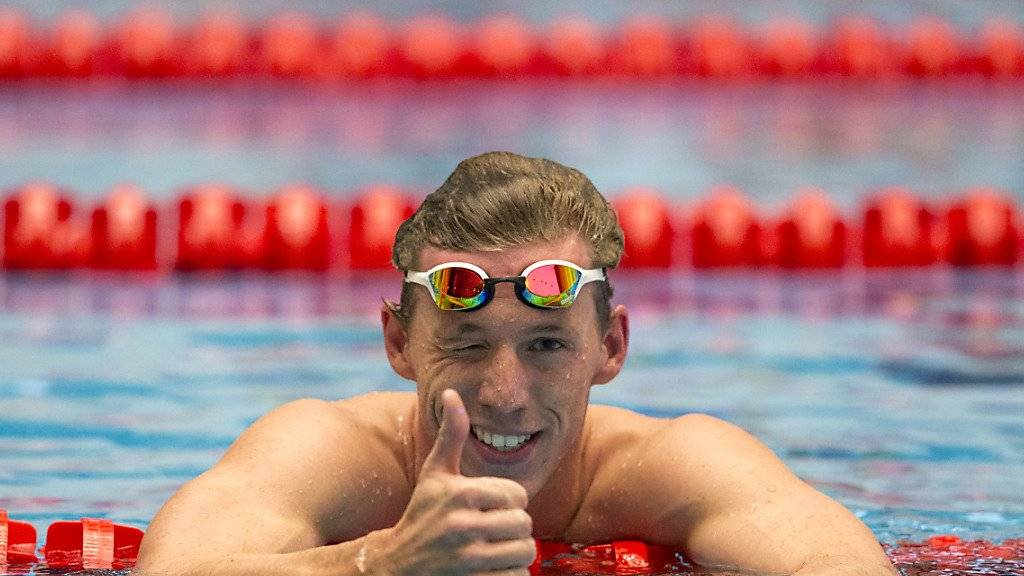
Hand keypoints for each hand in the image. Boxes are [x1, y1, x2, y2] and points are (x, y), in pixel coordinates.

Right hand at [369, 390, 534, 574]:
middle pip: (524, 525)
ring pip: (523, 553)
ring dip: (514, 554)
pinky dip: (509, 575)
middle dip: (514, 529)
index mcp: (459, 494)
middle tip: (495, 531)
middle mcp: (462, 526)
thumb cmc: (422, 514)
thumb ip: (451, 434)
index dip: (510, 502)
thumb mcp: (435, 474)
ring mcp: (466, 559)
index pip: (518, 496)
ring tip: (495, 550)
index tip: (492, 507)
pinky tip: (490, 569)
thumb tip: (451, 392)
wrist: (395, 566)